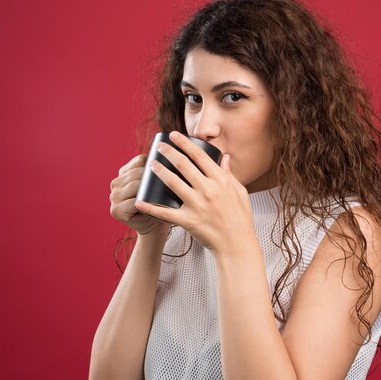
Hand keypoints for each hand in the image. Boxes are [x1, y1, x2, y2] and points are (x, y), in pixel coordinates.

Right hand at [109, 154, 169, 238]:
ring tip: (163, 189)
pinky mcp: (116, 211)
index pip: (139, 161)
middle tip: (172, 179)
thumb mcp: (156, 184)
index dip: (154, 163)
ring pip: (134, 185)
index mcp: (124, 173)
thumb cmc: (158, 203)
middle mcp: (115, 183)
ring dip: (148, 188)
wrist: (154, 227)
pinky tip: (153, 203)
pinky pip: (132, 202)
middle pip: (136, 173)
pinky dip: (144, 203)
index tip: (169, 168)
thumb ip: (156, 169)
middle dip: (152, 175)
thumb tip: (173, 151)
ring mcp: (113, 197)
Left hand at [134, 131, 256, 254]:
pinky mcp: (189, 221)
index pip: (199, 155)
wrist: (237, 244)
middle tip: (158, 146)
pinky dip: (151, 207)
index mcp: (220, 180)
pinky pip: (166, 213)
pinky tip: (140, 201)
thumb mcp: (239, 192)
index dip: (184, 143)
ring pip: (173, 183)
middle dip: (168, 152)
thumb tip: (224, 156)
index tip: (174, 135)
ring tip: (150, 164)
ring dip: (159, 171)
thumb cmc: (240, 218)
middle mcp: (208, 190)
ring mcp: (198, 205)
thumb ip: (229, 174)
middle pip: (183, 165)